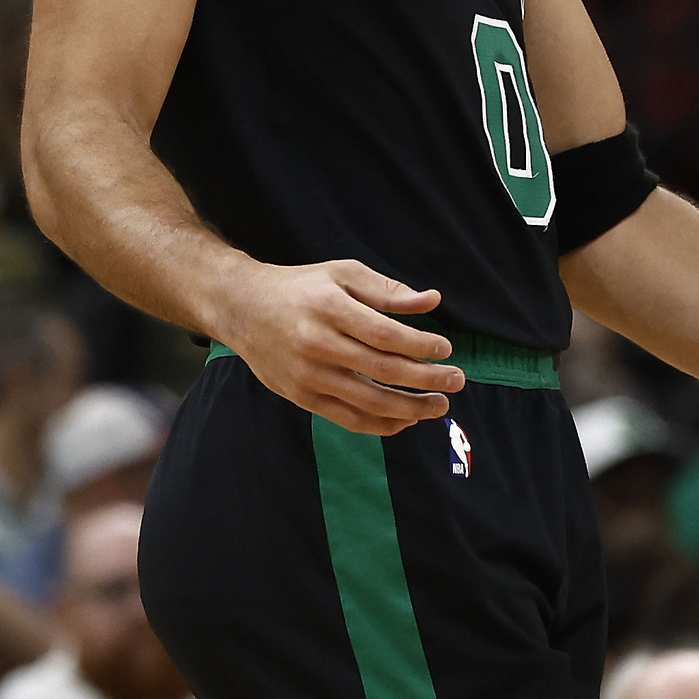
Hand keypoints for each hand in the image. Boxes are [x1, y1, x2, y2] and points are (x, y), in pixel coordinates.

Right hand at [216, 260, 465, 434]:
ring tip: (438, 406)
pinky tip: (405, 420)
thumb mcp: (342, 274)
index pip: (385, 335)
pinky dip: (380, 424)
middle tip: (457, 381)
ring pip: (368, 401)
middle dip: (426, 379)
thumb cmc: (300, 288)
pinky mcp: (302, 397)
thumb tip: (432, 301)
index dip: (420, 345)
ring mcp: (308, 375)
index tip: (446, 349)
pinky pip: (347, 419)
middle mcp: (317, 345)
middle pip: (382, 370)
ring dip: (409, 408)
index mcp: (330, 309)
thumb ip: (387, 291)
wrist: (242, 309)